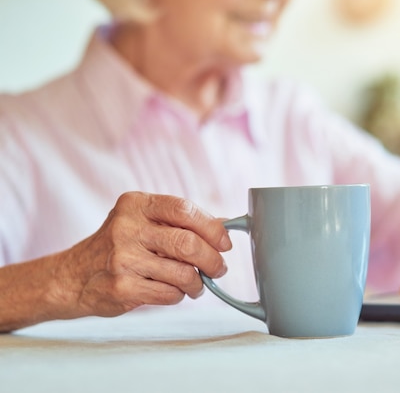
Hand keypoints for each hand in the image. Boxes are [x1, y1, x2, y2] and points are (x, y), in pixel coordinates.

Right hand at [51, 192, 231, 318]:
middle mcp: (127, 228)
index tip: (225, 243)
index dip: (213, 228)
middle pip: (188, 243)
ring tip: (196, 284)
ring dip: (198, 282)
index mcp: (136, 204)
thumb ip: (181, 221)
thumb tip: (226, 225)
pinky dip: (179, 295)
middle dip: (212, 260)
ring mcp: (122, 259)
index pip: (184, 210)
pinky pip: (169, 294)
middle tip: (219, 268)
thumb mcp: (142, 221)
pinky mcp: (121, 288)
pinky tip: (173, 291)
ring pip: (183, 273)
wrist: (72, 276)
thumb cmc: (117, 246)